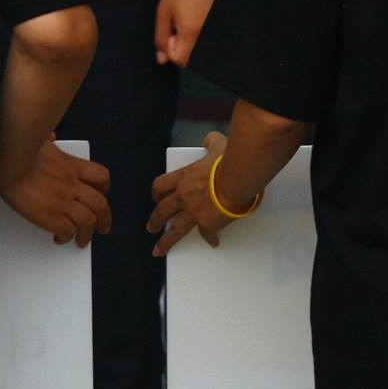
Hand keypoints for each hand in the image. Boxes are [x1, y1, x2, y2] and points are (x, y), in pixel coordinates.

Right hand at [0, 137, 111, 246]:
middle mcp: (72, 185)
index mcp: (71, 165)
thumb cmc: (18, 148)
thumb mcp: (39, 139)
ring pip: (88, 221)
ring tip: (82, 241)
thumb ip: (48, 139)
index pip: (100, 177)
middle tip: (102, 228)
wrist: (7, 162)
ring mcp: (62, 201)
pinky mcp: (49, 215)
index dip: (104, 189)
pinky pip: (66, 231)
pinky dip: (66, 237)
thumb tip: (51, 136)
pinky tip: (59, 238)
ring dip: (87, 234)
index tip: (100, 195)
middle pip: (100, 204)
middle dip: (104, 219)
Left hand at [147, 131, 244, 255]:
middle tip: (151, 228)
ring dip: (165, 240)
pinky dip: (209, 238)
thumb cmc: (227, 162)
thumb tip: (210, 140)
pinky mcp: (207, 224)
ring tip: (159, 249)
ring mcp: (193, 212)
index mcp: (182, 177)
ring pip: (174, 229)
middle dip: (154, 220)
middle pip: (162, 211)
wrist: (237, 180)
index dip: (156, 193)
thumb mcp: (217, 144)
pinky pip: (206, 234)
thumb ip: (211, 142)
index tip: (155, 199)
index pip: (160, 186)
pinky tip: (212, 242)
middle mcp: (183, 196)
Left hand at [153, 0, 217, 67]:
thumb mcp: (164, 10)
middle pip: (192, 58)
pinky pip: (208, 37)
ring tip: (189, 20)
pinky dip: (201, 33)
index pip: (179, 60)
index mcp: (191, 32)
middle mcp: (207, 34)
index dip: (170, 48)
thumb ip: (161, 37)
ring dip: (192, 42)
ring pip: (201, 49)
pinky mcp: (221, 23)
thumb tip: (161, 59)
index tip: (171, 31)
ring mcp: (215, 29)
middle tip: (179, 26)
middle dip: (182, 48)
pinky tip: (198, 17)